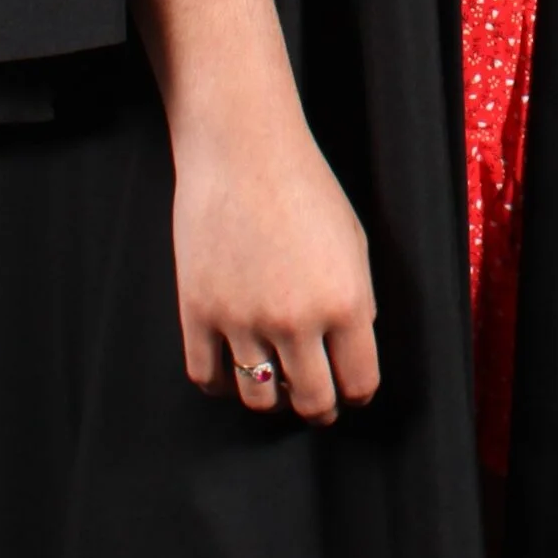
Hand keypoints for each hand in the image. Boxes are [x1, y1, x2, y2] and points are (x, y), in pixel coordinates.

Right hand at [169, 102, 381, 425]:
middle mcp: (296, 320)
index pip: (359, 382)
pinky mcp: (198, 313)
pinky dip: (223, 381)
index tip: (353, 392)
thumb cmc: (304, 187)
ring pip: (259, 399)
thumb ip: (358, 299)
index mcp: (345, 301)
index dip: (359, 393)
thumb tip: (352, 347)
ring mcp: (243, 320)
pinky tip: (234, 366)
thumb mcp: (354, 242)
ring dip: (272, 398)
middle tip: (318, 398)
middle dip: (320, 407)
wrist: (243, 151)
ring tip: (277, 382)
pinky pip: (208, 378)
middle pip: (312, 402)